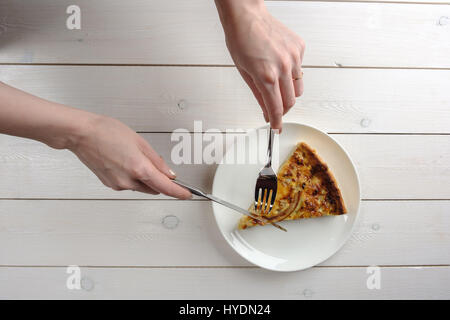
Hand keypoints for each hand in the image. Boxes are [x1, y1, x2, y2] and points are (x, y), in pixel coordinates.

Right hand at [70, 115, 191, 198]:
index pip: (165, 187)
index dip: (179, 192)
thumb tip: (169, 173)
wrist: (81, 134)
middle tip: (157, 165)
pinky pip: (128, 184)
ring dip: (145, 178)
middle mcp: (128, 180)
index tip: (188, 194)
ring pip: (141, 187)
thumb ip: (156, 161)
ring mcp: (118, 184)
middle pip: (154, 188)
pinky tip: (125, 162)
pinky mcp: (110, 184)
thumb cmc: (106, 132)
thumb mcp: (139, 141)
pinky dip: (132, 177)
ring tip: (134, 157)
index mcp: (138, 168)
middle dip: (160, 181)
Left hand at [216, 0, 304, 130]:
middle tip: (274, 109)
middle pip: (290, 101)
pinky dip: (292, 73)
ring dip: (288, 93)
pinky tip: (280, 64)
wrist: (246, 15)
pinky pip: (300, 69)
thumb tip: (266, 111)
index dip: (277, 122)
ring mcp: (294, 56)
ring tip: (276, 85)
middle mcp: (283, 67)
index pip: (276, 108)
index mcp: (266, 76)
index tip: (277, 129)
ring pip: (298, 88)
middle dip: (282, 109)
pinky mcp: (300, 47)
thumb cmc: (240, 40)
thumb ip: (258, 95)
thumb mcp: (244, 72)